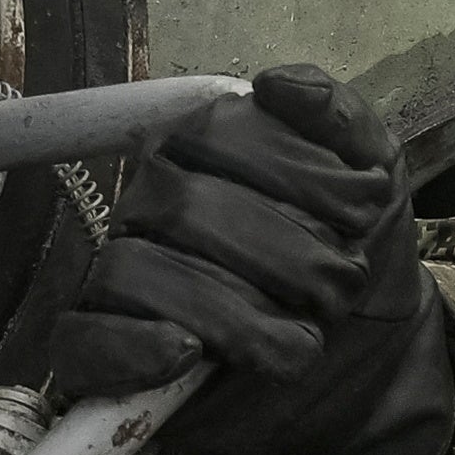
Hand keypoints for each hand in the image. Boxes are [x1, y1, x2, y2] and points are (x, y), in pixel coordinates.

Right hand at [54, 66, 454, 454]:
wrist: (365, 369)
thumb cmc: (352, 266)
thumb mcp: (374, 189)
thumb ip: (342, 122)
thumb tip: (274, 85)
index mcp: (199, 155)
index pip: (217, 133)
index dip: (299, 173)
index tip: (362, 213)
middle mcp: (150, 207)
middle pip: (181, 206)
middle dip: (283, 253)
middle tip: (338, 288)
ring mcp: (122, 280)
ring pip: (133, 272)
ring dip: (237, 314)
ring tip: (305, 340)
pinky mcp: (106, 355)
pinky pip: (80, 340)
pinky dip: (131, 346)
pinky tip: (187, 353)